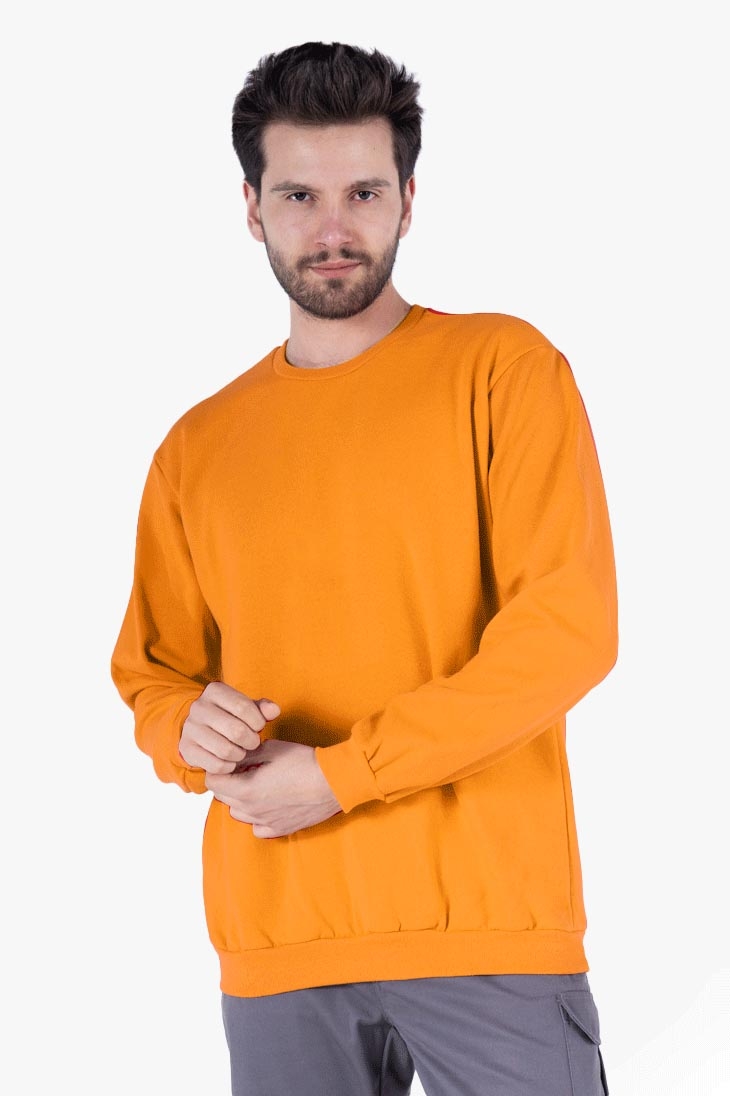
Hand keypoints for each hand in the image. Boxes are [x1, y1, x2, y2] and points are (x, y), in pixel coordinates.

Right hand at [179, 682, 279, 773]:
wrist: (199, 728)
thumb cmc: (229, 716)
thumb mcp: (246, 707)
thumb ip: (262, 708)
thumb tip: (274, 710)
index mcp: (214, 691)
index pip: (243, 707)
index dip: (258, 721)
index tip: (259, 726)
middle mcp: (199, 707)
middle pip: (236, 731)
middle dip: (251, 741)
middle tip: (252, 742)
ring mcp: (190, 729)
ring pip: (226, 750)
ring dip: (240, 754)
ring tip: (242, 751)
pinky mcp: (186, 749)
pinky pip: (215, 765)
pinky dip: (228, 766)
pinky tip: (230, 760)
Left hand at [205, 739, 342, 837]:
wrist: (333, 781)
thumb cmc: (303, 762)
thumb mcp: (270, 749)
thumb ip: (246, 755)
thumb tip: (233, 757)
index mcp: (245, 789)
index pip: (213, 782)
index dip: (218, 768)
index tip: (229, 762)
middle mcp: (251, 810)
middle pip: (223, 797)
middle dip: (228, 782)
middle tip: (243, 769)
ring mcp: (265, 823)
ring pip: (238, 813)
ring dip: (240, 799)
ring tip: (257, 785)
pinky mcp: (280, 829)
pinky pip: (257, 827)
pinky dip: (257, 816)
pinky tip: (269, 803)